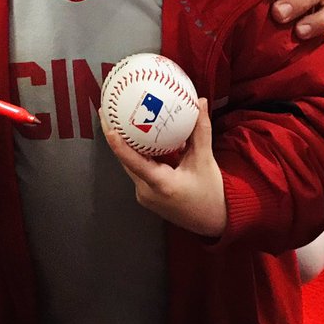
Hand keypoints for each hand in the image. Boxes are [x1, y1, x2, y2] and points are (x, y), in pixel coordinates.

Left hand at [101, 100, 226, 236]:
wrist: (214, 222)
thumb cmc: (211, 193)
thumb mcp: (206, 160)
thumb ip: (201, 130)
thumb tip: (201, 101)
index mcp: (161, 184)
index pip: (134, 162)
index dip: (118, 144)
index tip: (109, 126)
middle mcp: (147, 192)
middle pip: (125, 160)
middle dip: (114, 135)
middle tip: (108, 111)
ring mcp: (144, 196)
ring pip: (130, 164)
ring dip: (124, 143)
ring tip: (115, 118)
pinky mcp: (146, 195)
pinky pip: (137, 169)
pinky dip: (137, 153)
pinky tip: (136, 136)